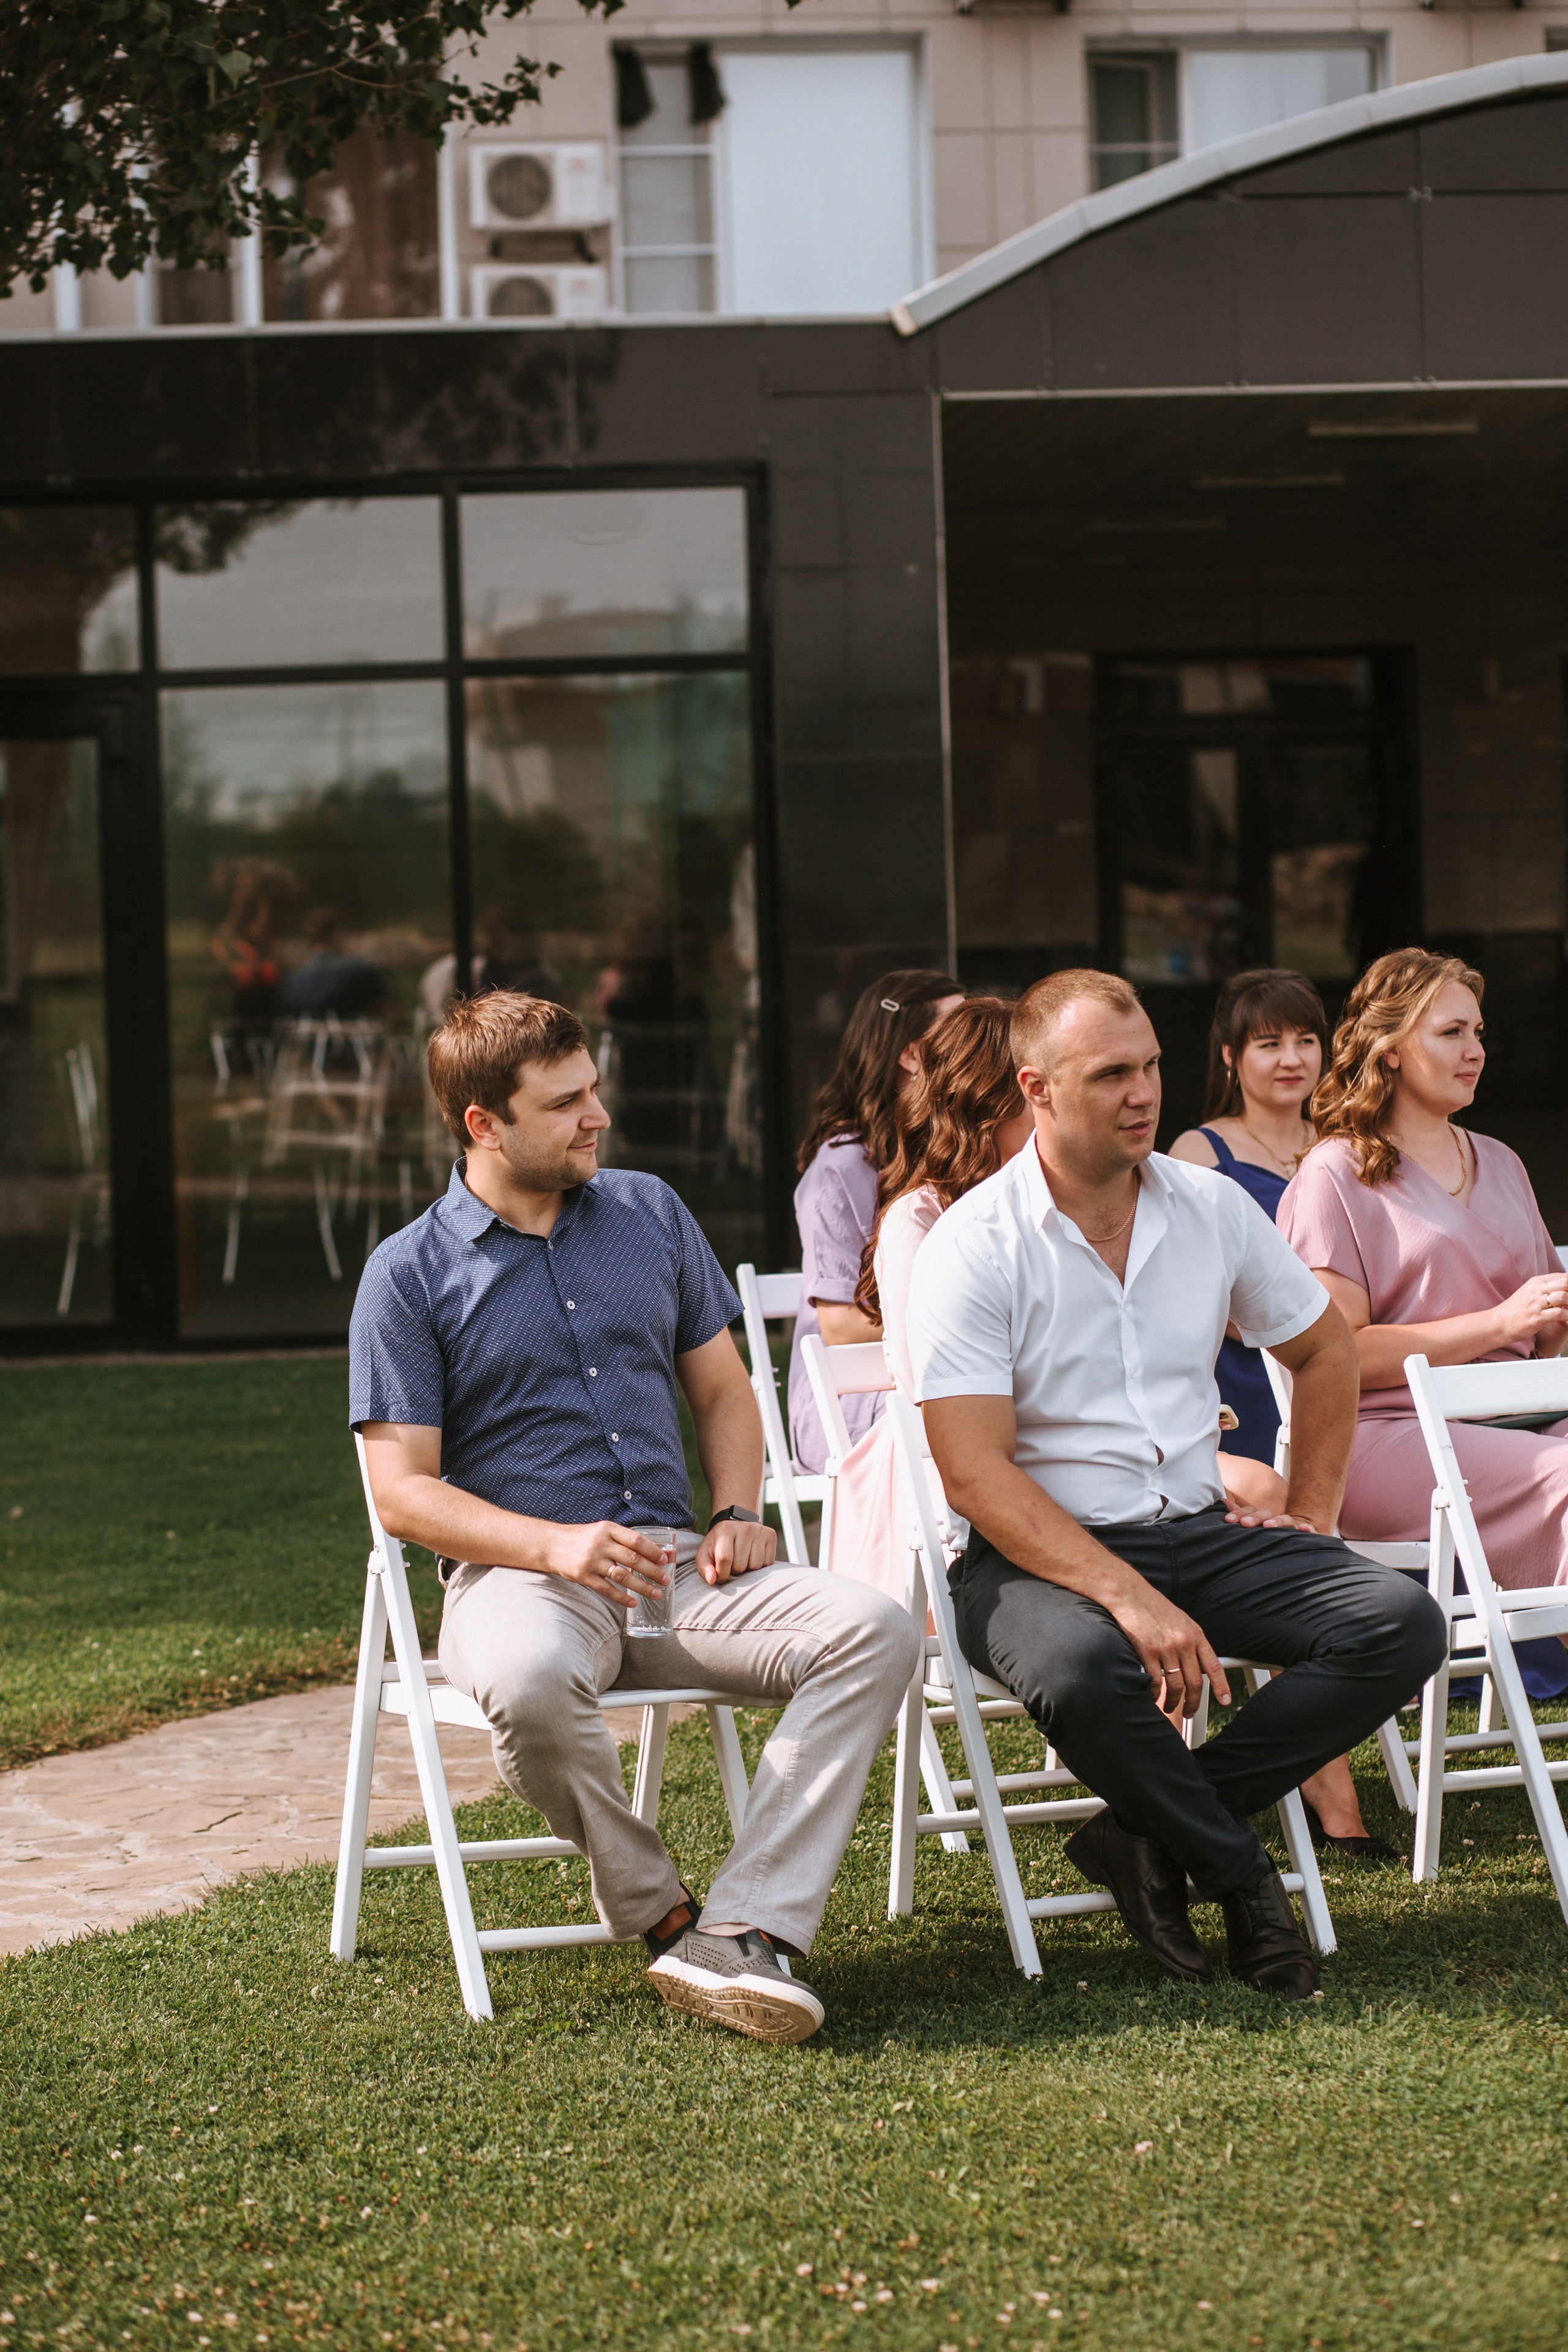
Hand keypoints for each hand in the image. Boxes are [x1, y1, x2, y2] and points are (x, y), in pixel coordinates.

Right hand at [541, 1521, 670, 1609]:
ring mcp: (591, 1561)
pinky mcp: (583, 1577)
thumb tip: (660, 1551)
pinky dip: (622, 1597)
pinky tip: (633, 1603)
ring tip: (656, 1593)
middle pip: (633, 1559)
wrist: (552, 1545)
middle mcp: (600, 1544)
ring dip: (642, 1587)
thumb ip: (628, 1541)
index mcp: (608, 1529)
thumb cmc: (584, 1538)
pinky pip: (607, 1589)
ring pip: (622, 1576)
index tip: (666, 1559)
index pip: (636, 1540)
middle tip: (666, 1580)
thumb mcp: (604, 1532)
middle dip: (653, 1571)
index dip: (653, 1551)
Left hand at [695, 1515, 776, 1584]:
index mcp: (726, 1530)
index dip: (722, 1574)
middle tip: (732, 1562)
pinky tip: (753, 1556)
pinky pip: (768, 1562)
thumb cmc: (719, 1543)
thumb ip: (704, 1568)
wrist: (735, 1524)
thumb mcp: (706, 1553)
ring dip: (748, 1569)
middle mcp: (744, 1528)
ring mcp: (759, 1530)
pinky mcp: (770, 1535)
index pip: (725, 1559)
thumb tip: (712, 1580)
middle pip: (740, 1565)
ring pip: (755, 1566)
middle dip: (735, 1570)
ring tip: (743, 1559)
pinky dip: (760, 1565)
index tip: (720, 1576)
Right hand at [1108, 1584, 1229, 1717]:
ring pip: (1176, 1686)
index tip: (1224, 1700)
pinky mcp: (1147, 1652)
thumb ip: (1192, 1643)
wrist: (1131, 1595)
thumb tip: (1199, 1666)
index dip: (1221, 1686)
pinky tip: (1153, 1695)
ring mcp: (1165, 1648)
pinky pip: (1155, 1681)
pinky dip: (1155, 1693)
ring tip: (1169, 1707)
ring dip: (1173, 1702)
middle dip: (1193, 1703)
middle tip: (1189, 1713)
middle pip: (1194, 1682)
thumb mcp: (1182, 1621)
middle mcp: (1183, 1643)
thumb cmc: (1155, 1608)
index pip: (1214, 1666)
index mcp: (1195, 1635)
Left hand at [1223, 1504, 1322, 1531]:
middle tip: (1245, 1523)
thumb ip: (1240, 1514)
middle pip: (1265, 1514)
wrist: (1294, 1541)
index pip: (1249, 1511)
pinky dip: (1306, 1528)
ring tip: (1268, 1526)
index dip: (1238, 1514)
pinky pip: (1308, 1529)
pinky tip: (1304, 1529)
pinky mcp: (1304, 1532)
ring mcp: (1290, 1525)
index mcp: (1261, 1517)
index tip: (1228, 1520)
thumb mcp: (1252, 1523)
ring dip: (1276, 1522)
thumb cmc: (1267, 1534)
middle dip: (1254, 1518)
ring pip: (1284, 1520)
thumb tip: (1223, 1501)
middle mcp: (1275, 1519)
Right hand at [1496, 1274, 1567, 1346]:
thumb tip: (1563, 1289)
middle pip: (1565, 1283)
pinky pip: (1559, 1313)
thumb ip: (1546, 1288)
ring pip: (1563, 1296)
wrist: (1499, 1322)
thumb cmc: (1515, 1310)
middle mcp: (1537, 1290)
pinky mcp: (1537, 1317)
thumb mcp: (1529, 1292)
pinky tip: (1567, 1319)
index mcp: (1536, 1282)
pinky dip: (1567, 1316)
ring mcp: (1536, 1303)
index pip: (1563, 1276)